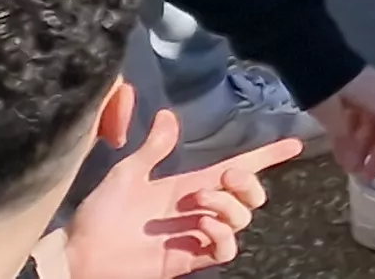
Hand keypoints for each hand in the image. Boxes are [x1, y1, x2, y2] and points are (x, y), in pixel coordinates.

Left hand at [63, 107, 299, 278]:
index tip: (294, 143)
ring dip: (228, 205)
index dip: (266, 156)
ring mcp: (196, 234)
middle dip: (249, 182)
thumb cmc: (100, 213)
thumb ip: (153, 148)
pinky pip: (225, 249)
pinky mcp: (189, 258)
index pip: (237, 167)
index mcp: (189, 185)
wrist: (81, 252)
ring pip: (241, 219)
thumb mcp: (127, 173)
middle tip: (226, 176)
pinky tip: (202, 226)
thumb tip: (168, 115)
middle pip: (250, 195)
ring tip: (199, 203)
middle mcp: (199, 209)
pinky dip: (222, 235)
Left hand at [308, 66, 374, 181]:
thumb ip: (344, 141)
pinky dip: (357, 132)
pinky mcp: (356, 88)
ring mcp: (369, 90)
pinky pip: (364, 115)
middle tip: (365, 176)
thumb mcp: (331, 116)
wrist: (307, 49)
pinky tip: (345, 144)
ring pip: (374, 123)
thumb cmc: (323, 85)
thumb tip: (353, 167)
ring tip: (352, 164)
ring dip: (366, 145)